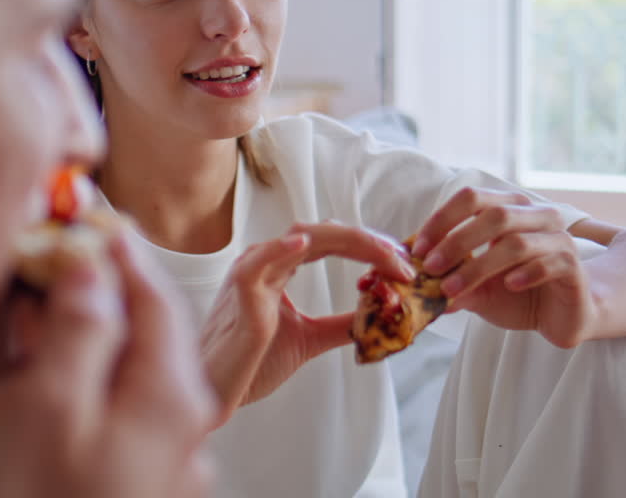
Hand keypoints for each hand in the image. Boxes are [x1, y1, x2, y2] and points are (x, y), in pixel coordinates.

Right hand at [0, 231, 215, 497]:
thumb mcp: (48, 407)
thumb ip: (79, 331)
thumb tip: (92, 273)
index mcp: (173, 402)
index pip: (159, 301)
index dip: (123, 254)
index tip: (93, 220)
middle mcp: (182, 436)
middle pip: (150, 338)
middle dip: (108, 293)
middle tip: (64, 255)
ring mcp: (160, 469)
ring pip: (130, 377)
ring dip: (92, 336)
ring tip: (46, 305)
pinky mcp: (128, 489)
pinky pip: (115, 415)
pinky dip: (86, 380)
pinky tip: (48, 375)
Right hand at [200, 222, 413, 425]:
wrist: (220, 392)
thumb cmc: (253, 363)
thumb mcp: (311, 338)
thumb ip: (342, 323)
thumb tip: (381, 315)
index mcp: (279, 268)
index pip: (331, 242)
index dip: (370, 247)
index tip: (404, 265)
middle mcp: (265, 261)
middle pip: (323, 233)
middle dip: (369, 242)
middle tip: (404, 262)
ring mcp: (251, 274)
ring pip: (300, 236)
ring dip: (348, 242)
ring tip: (382, 253)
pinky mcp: (239, 295)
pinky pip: (257, 263)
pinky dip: (280, 248)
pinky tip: (305, 242)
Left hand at [413, 187, 594, 348]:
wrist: (563, 316)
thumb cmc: (517, 295)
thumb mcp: (478, 290)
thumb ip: (453, 283)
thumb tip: (418, 288)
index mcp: (508, 209)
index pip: (471, 198)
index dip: (442, 220)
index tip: (417, 250)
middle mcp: (535, 216)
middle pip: (494, 215)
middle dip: (456, 242)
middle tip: (430, 269)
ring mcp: (558, 238)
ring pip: (516, 243)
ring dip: (479, 267)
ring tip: (454, 289)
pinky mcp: (573, 265)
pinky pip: (549, 262)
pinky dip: (524, 273)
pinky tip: (509, 286)